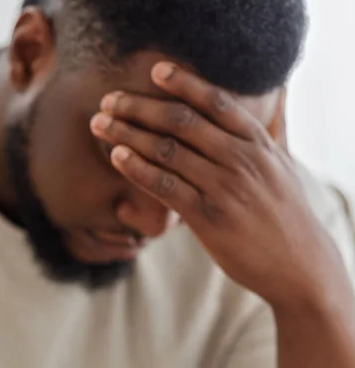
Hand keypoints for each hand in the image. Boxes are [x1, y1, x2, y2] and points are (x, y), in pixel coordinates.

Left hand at [90, 63, 347, 308]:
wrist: (299, 265)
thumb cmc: (285, 212)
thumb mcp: (284, 165)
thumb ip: (272, 130)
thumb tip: (278, 95)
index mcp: (257, 142)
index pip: (216, 102)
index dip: (183, 83)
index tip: (154, 71)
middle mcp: (241, 159)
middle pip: (181, 121)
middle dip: (140, 107)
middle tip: (109, 100)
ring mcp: (224, 188)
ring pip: (167, 151)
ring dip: (127, 134)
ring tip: (99, 124)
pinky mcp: (208, 217)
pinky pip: (165, 186)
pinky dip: (138, 169)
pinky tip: (117, 157)